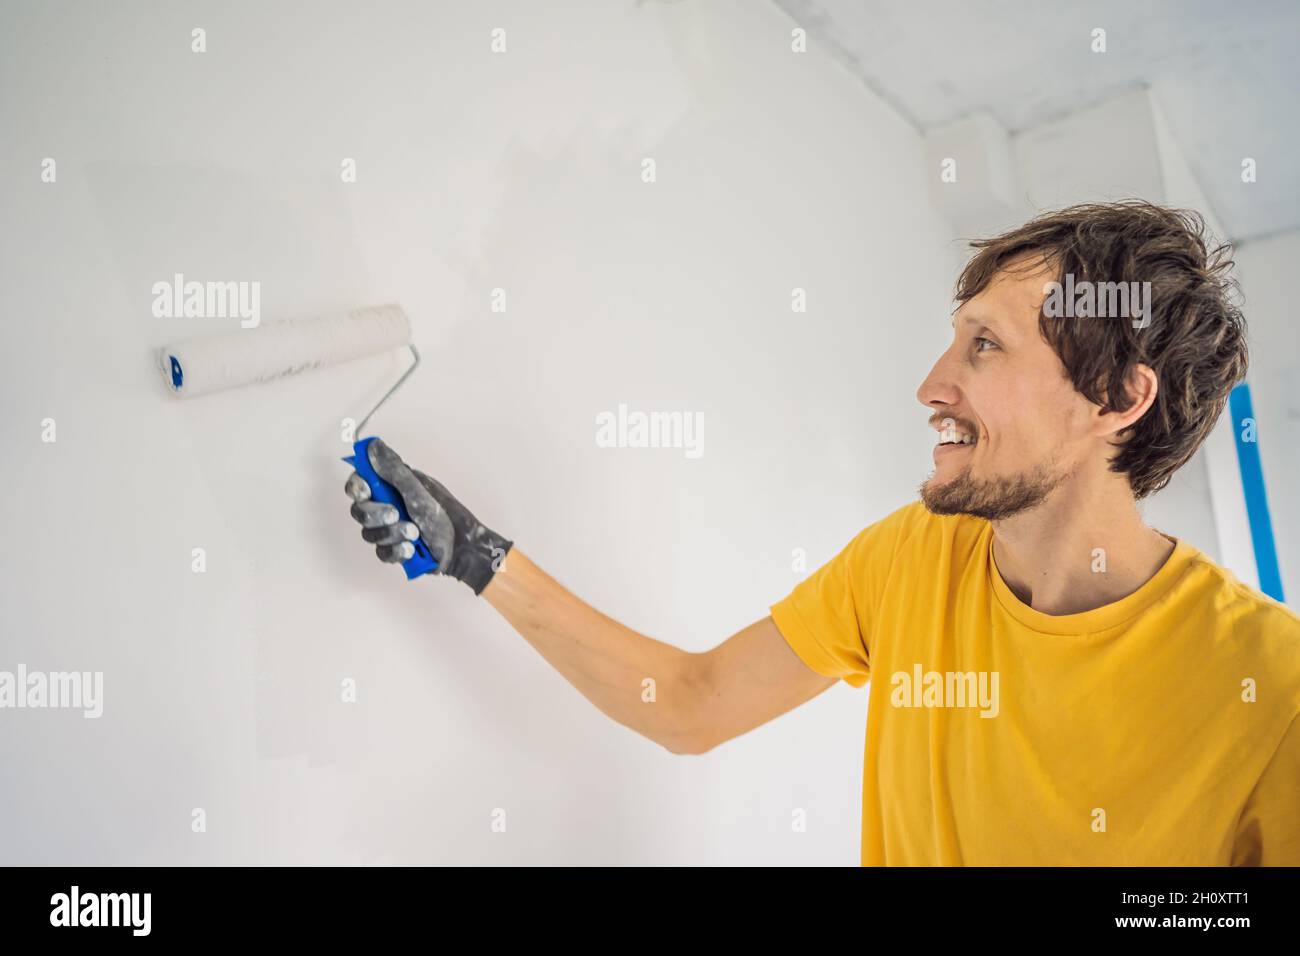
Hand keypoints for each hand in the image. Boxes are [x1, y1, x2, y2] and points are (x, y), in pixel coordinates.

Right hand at [344, 438, 512, 594]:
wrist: (462, 546)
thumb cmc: (446, 514)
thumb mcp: (418, 489)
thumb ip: (393, 470)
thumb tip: (373, 446)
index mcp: (391, 488)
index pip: (359, 484)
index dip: (357, 487)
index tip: (366, 491)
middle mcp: (386, 507)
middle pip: (359, 511)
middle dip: (375, 514)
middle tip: (395, 514)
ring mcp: (388, 530)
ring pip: (369, 534)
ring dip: (392, 534)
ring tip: (415, 533)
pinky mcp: (393, 550)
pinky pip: (381, 553)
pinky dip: (396, 551)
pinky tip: (412, 548)